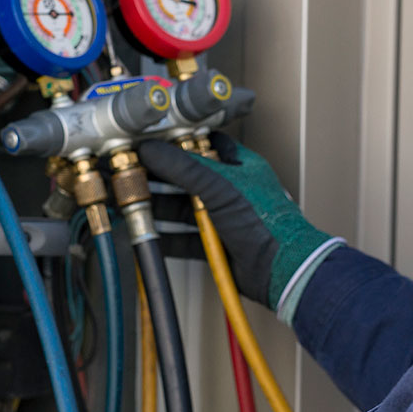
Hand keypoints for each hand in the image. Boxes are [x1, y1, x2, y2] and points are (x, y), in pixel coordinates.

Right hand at [138, 132, 339, 316]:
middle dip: (158, 178)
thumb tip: (151, 149)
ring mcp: (223, 217)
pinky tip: (146, 234)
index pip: (203, 144)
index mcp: (239, 165)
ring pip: (182, 209)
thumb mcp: (219, 185)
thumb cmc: (265, 221)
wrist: (281, 268)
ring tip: (131, 204)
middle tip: (131, 176)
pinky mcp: (216, 243)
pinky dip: (165, 236)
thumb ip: (183, 167)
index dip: (177, 143)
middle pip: (186, 178)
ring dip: (158, 207)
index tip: (148, 143)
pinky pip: (184, 238)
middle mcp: (230, 189)